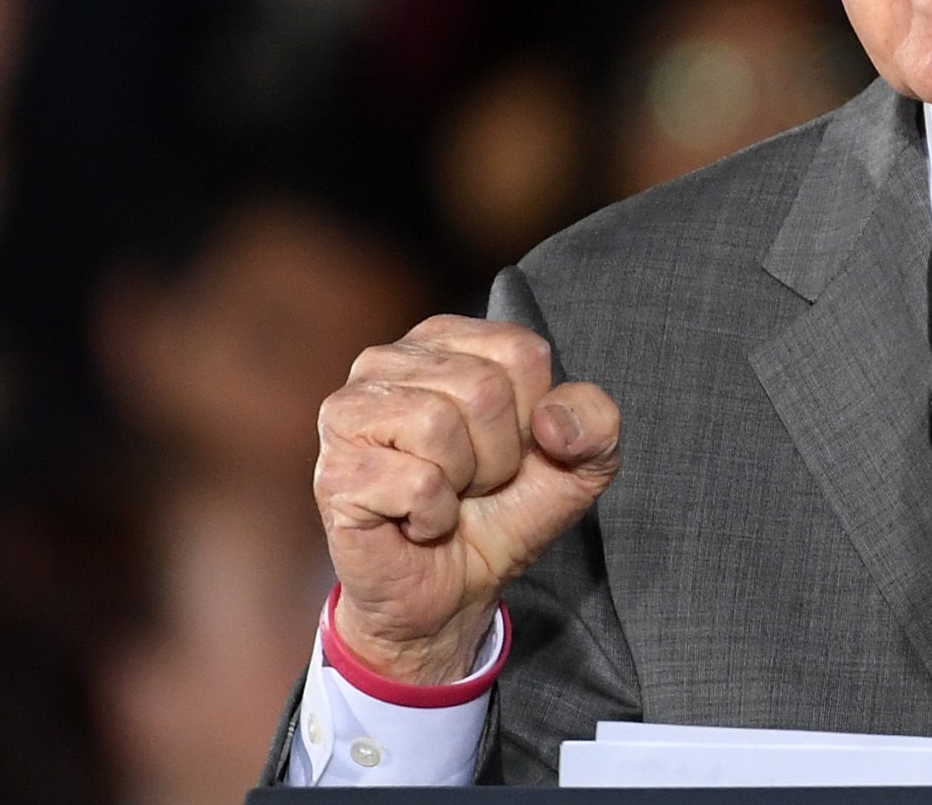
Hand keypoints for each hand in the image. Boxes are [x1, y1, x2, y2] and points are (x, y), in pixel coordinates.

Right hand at [315, 315, 621, 684]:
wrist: (454, 591)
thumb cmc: (504, 513)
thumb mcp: (577, 465)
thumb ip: (596, 422)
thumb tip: (554, 418)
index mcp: (445, 339)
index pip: (521, 353)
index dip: (533, 416)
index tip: (509, 448)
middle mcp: (387, 360)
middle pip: (483, 388)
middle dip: (498, 454)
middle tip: (473, 482)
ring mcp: (350, 412)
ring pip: (440, 424)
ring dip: (463, 481)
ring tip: (445, 495)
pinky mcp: (336, 470)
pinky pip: (416, 481)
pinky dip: (433, 516)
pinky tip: (415, 521)